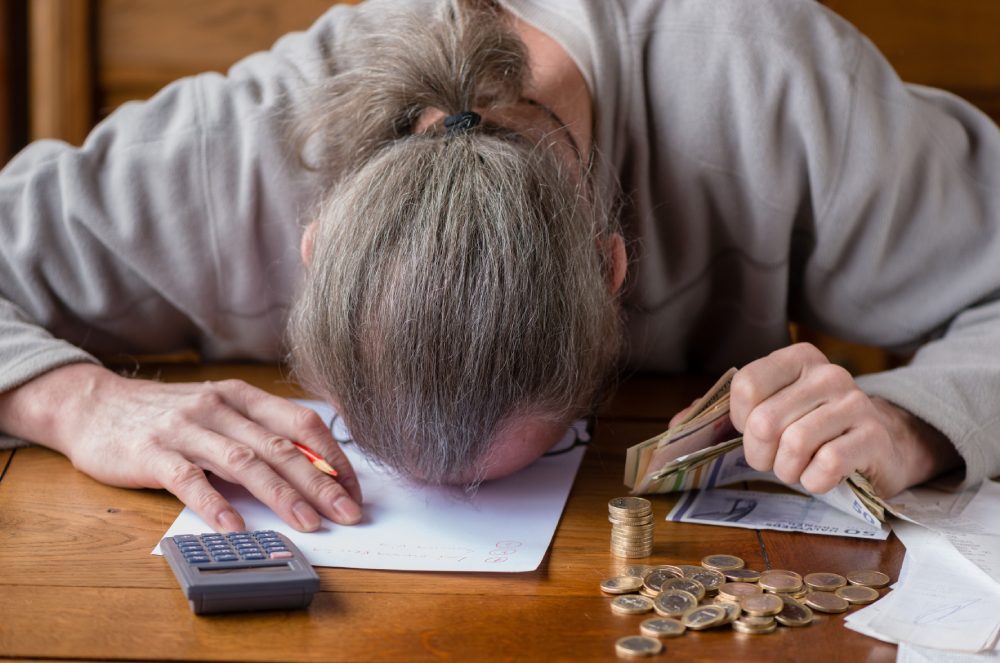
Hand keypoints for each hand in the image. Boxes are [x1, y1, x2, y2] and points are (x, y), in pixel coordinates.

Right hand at [0, 363, 362, 531]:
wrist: (94, 405)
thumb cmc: (168, 414)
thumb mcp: (219, 411)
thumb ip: (258, 433)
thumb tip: (314, 468)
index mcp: (242, 397)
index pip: (301, 424)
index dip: (333, 456)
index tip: (355, 489)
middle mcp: (219, 408)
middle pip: (279, 447)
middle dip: (320, 482)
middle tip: (348, 512)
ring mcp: (185, 429)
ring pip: (243, 463)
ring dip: (280, 495)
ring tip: (308, 523)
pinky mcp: (152, 452)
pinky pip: (189, 479)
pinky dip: (214, 504)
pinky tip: (235, 527)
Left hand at [727, 343, 959, 497]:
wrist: (883, 443)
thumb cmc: (815, 427)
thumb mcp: (774, 409)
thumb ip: (725, 412)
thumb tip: (678, 424)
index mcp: (798, 359)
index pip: (746, 385)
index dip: (740, 419)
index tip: (752, 429)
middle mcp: (828, 374)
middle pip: (765, 421)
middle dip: (760, 454)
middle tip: (773, 460)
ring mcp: (855, 403)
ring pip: (794, 444)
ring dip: (787, 470)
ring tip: (797, 468)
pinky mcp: (873, 437)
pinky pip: (826, 465)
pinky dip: (814, 481)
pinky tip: (820, 477)